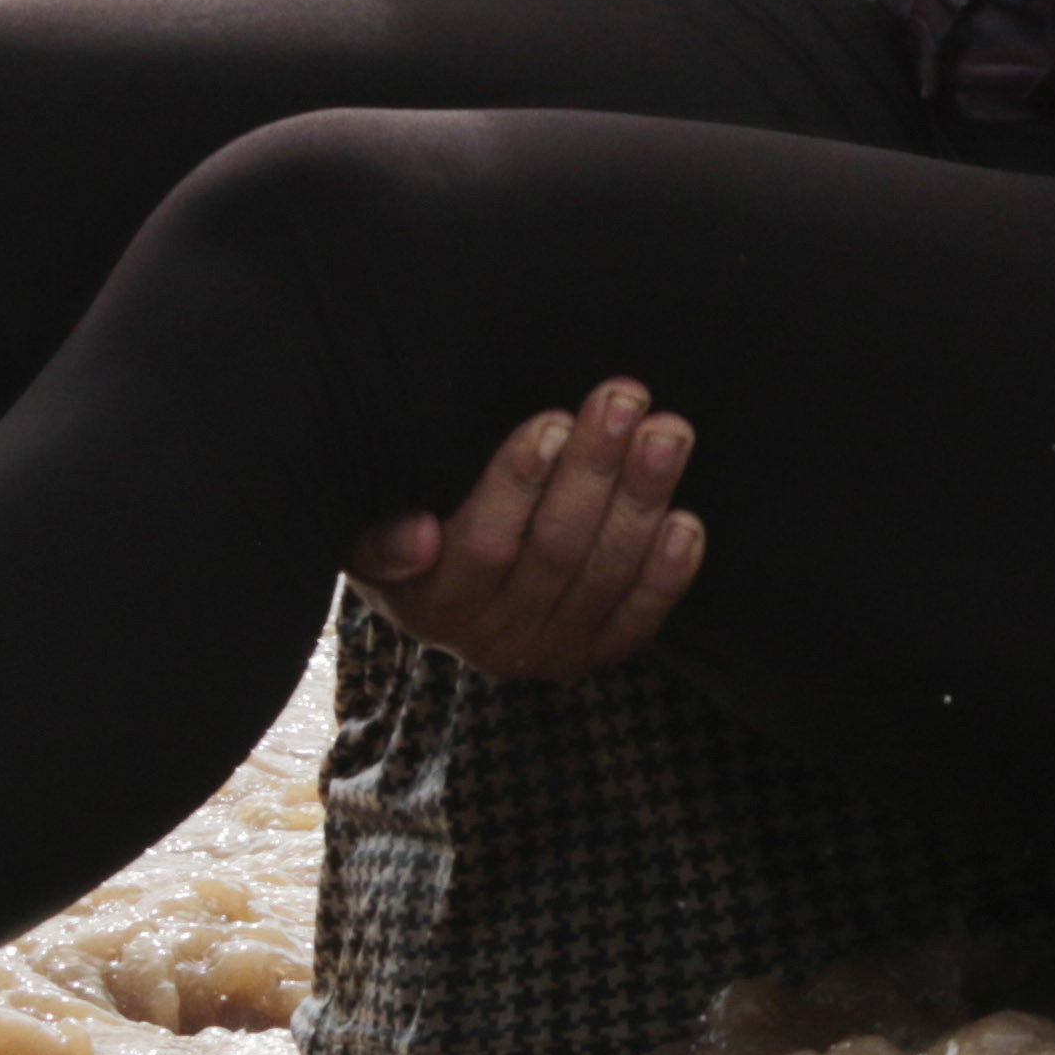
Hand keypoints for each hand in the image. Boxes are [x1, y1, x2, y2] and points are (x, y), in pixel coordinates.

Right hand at [347, 380, 703, 681]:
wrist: (445, 589)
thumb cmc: (415, 528)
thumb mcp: (370, 527)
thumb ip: (379, 533)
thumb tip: (417, 537)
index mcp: (428, 604)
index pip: (482, 547)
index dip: (518, 484)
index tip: (552, 421)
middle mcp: (488, 640)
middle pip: (556, 551)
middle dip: (595, 468)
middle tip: (625, 399)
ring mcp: (547, 652)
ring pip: (603, 575)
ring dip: (641, 500)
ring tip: (667, 432)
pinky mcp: (593, 655)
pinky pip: (638, 619)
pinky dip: (666, 573)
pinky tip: (684, 521)